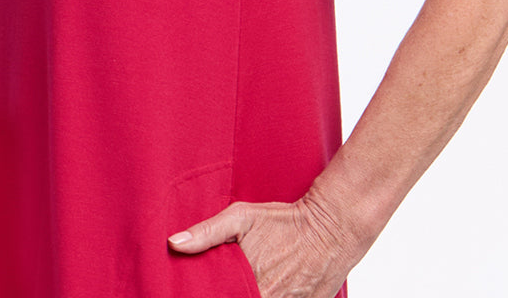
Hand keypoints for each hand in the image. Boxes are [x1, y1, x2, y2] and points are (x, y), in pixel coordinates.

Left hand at [167, 192, 352, 297]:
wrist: (333, 226)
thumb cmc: (285, 221)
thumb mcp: (243, 217)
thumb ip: (208, 232)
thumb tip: (174, 243)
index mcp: (249, 286)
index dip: (209, 293)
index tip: (200, 290)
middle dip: (231, 293)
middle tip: (229, 283)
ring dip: (248, 295)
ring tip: (252, 279)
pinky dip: (274, 297)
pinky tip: (270, 285)